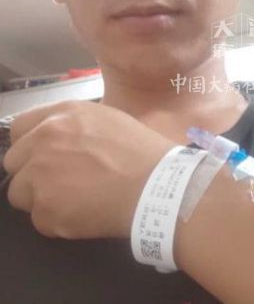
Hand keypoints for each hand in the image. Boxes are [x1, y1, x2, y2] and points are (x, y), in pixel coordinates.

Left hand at [3, 100, 174, 238]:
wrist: (158, 186)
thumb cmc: (141, 152)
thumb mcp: (108, 120)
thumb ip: (74, 126)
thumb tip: (57, 140)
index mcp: (62, 115)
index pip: (19, 128)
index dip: (29, 144)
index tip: (42, 156)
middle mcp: (43, 141)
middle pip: (13, 162)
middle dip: (32, 172)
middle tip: (62, 181)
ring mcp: (40, 176)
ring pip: (20, 193)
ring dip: (42, 198)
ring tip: (76, 199)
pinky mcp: (45, 210)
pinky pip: (40, 219)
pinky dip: (58, 220)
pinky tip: (87, 212)